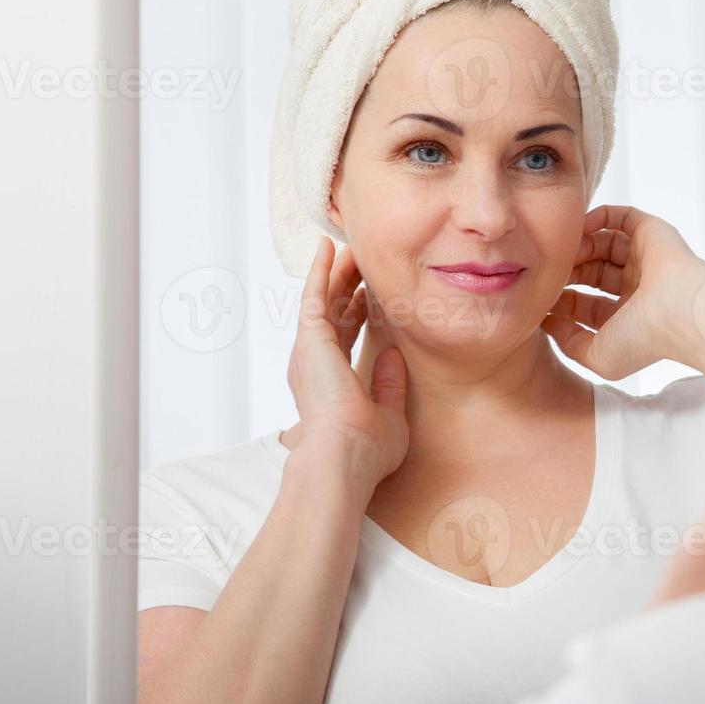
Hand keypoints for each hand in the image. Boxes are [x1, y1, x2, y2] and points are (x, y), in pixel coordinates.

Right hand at [284, 238, 408, 485]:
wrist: (345, 457)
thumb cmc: (367, 450)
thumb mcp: (389, 416)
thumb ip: (390, 386)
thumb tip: (395, 356)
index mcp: (331, 383)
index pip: (344, 338)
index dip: (356, 314)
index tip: (369, 295)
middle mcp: (314, 365)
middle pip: (332, 314)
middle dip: (346, 286)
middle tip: (360, 261)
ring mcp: (309, 351)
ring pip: (323, 300)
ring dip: (335, 273)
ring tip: (348, 247)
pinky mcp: (309, 340)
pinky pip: (314, 296)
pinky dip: (320, 271)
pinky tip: (328, 248)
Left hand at [543, 206, 704, 391]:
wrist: (683, 314)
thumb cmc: (644, 340)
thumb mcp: (596, 356)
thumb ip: (567, 341)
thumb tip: (545, 320)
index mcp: (626, 317)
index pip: (585, 304)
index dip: (560, 299)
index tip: (539, 296)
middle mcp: (635, 288)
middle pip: (589, 272)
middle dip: (566, 270)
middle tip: (545, 269)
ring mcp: (644, 259)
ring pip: (602, 245)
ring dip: (578, 246)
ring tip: (560, 250)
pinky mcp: (652, 233)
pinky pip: (621, 218)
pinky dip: (599, 217)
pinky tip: (578, 227)